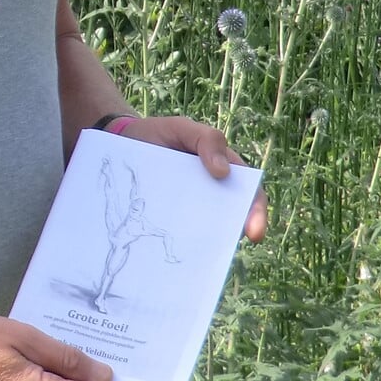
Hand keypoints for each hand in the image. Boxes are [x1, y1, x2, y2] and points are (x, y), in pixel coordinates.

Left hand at [119, 116, 268, 241]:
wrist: (124, 142)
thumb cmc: (160, 134)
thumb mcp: (182, 127)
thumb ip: (207, 139)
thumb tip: (224, 172)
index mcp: (224, 170)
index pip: (249, 193)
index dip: (256, 211)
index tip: (254, 232)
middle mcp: (211, 193)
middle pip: (230, 217)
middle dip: (233, 233)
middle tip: (229, 245)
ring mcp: (188, 208)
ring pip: (204, 230)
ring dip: (206, 241)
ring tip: (201, 253)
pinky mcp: (167, 218)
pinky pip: (176, 234)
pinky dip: (178, 244)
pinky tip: (172, 252)